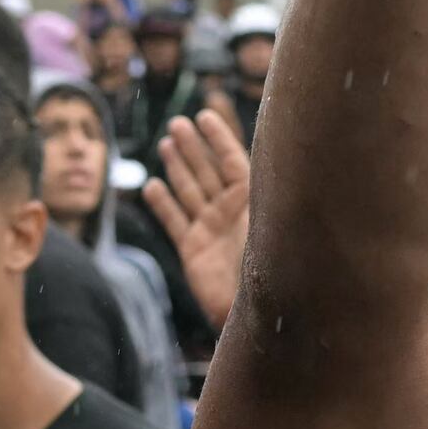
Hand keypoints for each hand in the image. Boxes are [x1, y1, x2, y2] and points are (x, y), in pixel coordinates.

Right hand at [141, 101, 252, 325]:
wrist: (260, 313)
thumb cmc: (275, 266)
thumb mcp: (272, 222)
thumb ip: (264, 190)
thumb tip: (273, 149)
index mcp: (253, 200)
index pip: (233, 160)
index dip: (218, 137)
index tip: (204, 115)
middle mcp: (231, 212)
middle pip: (208, 171)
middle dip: (193, 147)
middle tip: (177, 123)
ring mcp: (211, 230)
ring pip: (189, 191)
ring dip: (178, 167)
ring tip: (166, 143)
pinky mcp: (193, 251)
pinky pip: (174, 221)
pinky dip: (163, 204)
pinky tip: (152, 185)